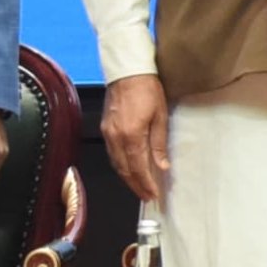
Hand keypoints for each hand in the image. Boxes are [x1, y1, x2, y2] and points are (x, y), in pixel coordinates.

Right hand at [101, 73, 171, 200]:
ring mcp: (108, 133)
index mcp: (131, 136)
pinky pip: (112, 154)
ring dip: (127, 177)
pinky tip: (128, 168)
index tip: (153, 194)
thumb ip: (159, 144)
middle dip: (136, 185)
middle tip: (146, 196)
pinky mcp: (105, 128)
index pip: (138, 168)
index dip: (146, 184)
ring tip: (139, 186)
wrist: (128, 71)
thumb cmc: (147, 89)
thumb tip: (161, 166)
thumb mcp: (160, 116)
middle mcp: (116, 138)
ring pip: (116, 163)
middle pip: (124, 170)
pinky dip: (120, 165)